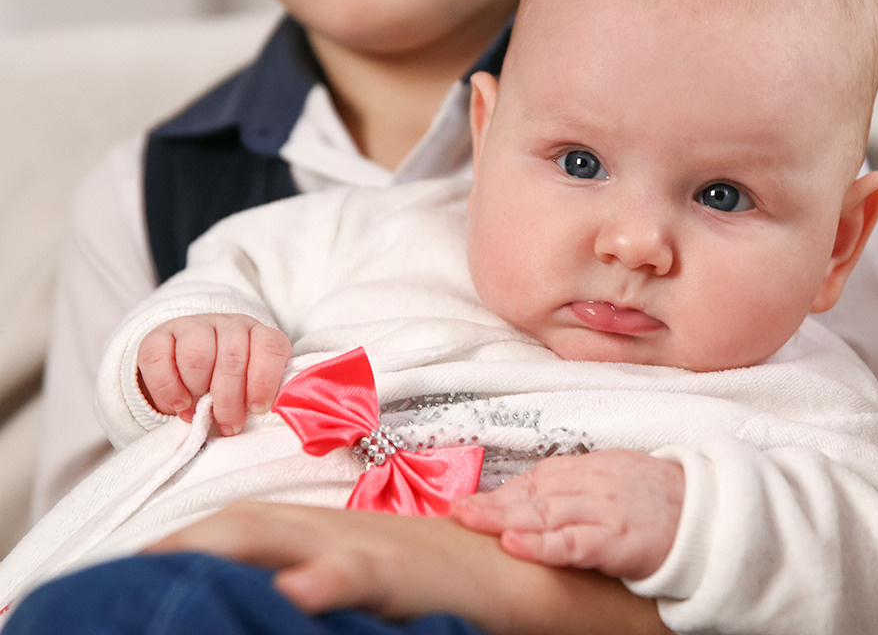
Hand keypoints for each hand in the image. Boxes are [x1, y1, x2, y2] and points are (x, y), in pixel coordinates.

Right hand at [136, 314, 290, 434]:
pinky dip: (168, 388)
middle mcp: (229, 326)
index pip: (270, 347)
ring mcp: (194, 326)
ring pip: (197, 356)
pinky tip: (178, 404)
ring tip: (197, 412)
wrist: (186, 369)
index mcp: (258, 335)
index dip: (265, 380)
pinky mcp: (159, 335)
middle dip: (229, 400)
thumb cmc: (229, 385)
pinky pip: (158, 358)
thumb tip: (258, 420)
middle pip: (232, 358)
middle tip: (227, 425)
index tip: (257, 408)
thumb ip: (256, 399)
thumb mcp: (250, 390)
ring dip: (198, 391)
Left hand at [145, 502, 670, 634]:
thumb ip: (317, 574)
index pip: (241, 525)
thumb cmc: (437, 577)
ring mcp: (368, 546)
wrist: (515, 568)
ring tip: (167, 562)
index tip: (135, 562)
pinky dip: (323, 578)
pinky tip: (292, 592)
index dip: (186, 539)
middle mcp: (335, 530)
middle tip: (126, 567)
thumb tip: (270, 595)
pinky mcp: (402, 570)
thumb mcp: (366, 572)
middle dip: (186, 538)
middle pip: (247, 521)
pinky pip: (356, 570)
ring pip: (288, 534)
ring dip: (227, 546)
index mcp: (323, 530)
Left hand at [451, 449, 683, 579]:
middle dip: (493, 503)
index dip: (502, 492)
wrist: (711, 515)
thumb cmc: (664, 503)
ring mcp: (605, 510)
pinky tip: (515, 545)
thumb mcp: (618, 481)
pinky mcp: (617, 539)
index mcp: (593, 469)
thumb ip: (580, 487)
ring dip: (504, 518)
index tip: (470, 502)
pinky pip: (573, 543)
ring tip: (470, 522)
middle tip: (458, 511)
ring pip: (546, 513)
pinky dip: (541, 544)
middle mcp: (594, 484)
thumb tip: (537, 502)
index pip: (538, 479)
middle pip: (534, 493)